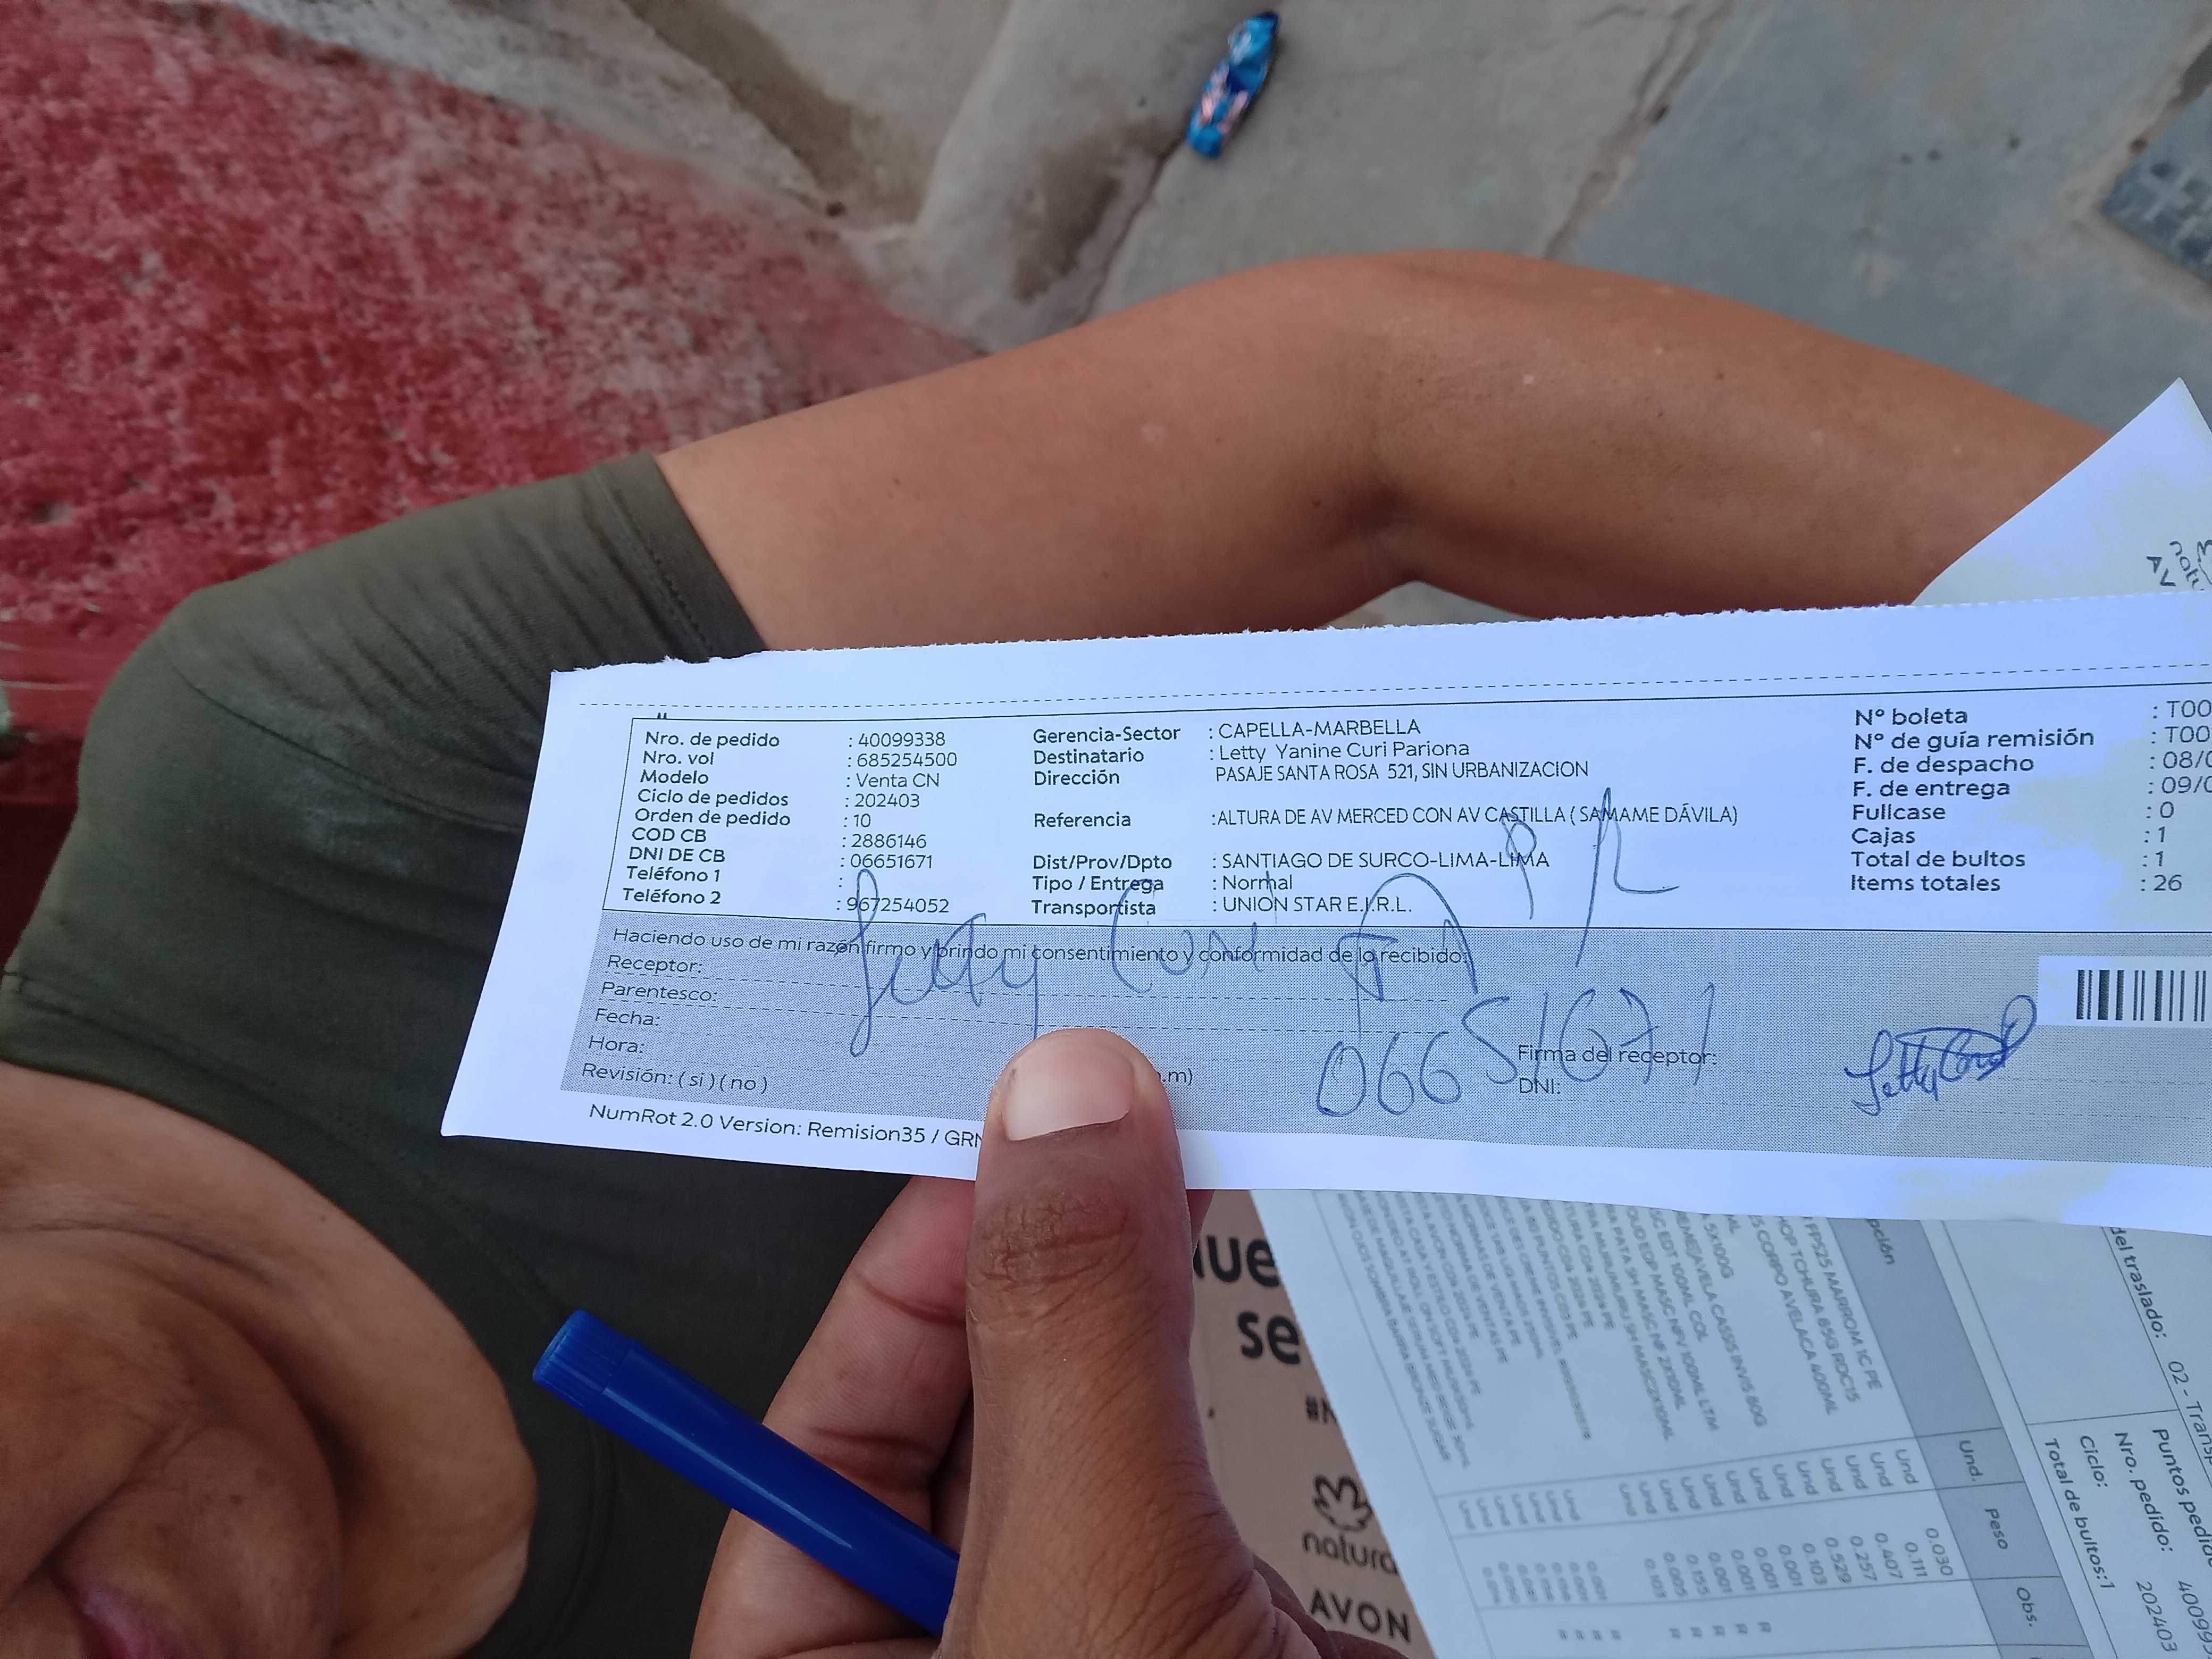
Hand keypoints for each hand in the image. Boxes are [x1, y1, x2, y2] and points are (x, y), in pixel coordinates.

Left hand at [691, 1027, 1402, 1658]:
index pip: (819, 1433)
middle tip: (1142, 1121)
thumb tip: (1066, 1099)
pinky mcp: (1237, 1652)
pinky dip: (1296, 1421)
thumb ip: (1072, 1344)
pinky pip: (1240, 1514)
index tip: (1017, 1140)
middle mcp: (965, 1658)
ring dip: (1194, 1334)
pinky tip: (1345, 1321)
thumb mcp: (1092, 1583)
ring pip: (1128, 1460)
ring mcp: (1108, 1654)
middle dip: (1073, 1278)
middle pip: (988, 1424)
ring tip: (1240, 1184)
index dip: (910, 1271)